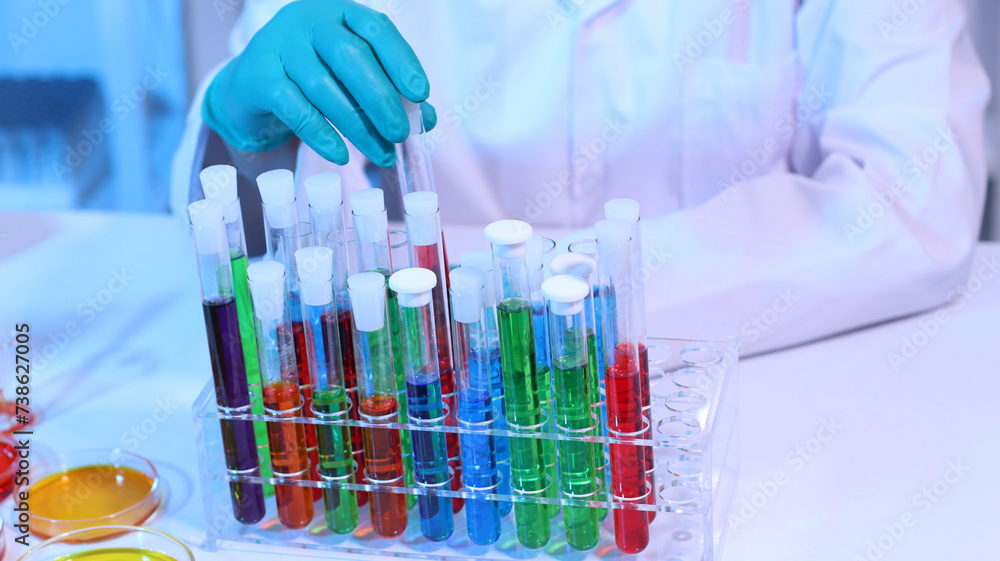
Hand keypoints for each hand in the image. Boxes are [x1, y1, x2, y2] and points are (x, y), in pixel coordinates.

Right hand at [202, 0, 435, 166]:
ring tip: (381, 154)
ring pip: (324, 86)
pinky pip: (296, 109)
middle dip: (380, 98)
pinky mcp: (258, 77)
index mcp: (339, 12)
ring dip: (357, 126)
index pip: (376, 29)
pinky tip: (341, 155)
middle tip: (400, 133)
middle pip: (350, 57)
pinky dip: (322, 135)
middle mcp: (307, 20)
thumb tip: (426, 120)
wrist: (252, 85)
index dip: (401, 61)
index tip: (421, 94)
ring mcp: (278, 45)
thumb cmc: (314, 77)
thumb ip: (390, 91)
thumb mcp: (352, 77)